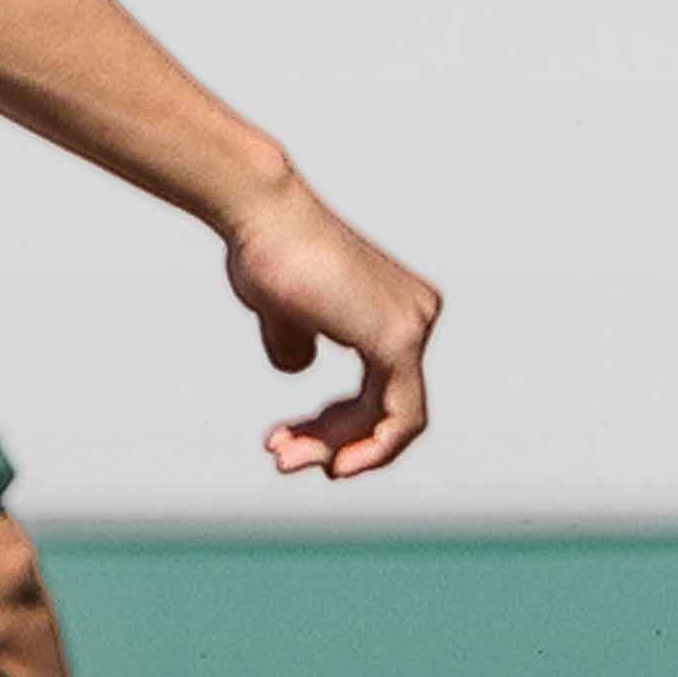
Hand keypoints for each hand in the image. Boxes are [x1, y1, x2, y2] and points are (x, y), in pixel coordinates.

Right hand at [224, 184, 439, 478]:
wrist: (260, 212)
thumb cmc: (264, 248)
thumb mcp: (284, 308)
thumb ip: (298, 337)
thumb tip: (298, 367)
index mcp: (399, 308)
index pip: (383, 390)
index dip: (341, 427)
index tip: (292, 443)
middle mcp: (417, 315)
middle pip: (385, 407)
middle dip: (332, 441)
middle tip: (282, 459)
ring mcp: (413, 326)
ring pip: (388, 418)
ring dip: (333, 447)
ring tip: (283, 460)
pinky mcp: (398, 338)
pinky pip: (400, 416)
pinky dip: (370, 447)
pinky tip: (332, 464)